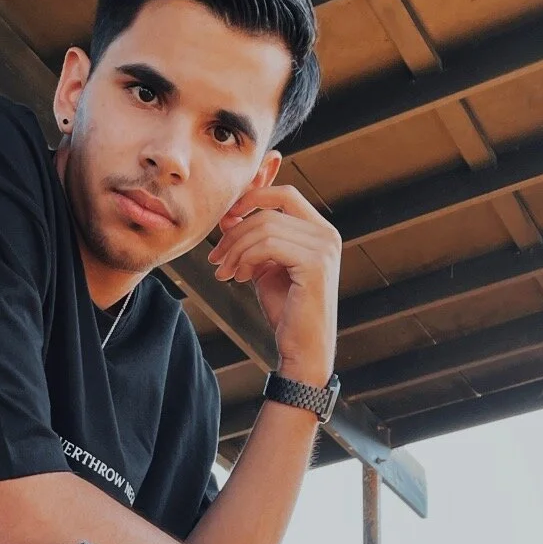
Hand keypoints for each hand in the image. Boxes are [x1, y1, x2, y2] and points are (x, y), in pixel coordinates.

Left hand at [208, 185, 340, 386]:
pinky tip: (240, 278)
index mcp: (320, 231)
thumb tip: (228, 213)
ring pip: (264, 228)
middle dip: (234, 233)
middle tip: (216, 259)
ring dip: (235, 250)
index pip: (284, 194)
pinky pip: (267, 245)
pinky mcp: (315, 264)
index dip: (252, 197)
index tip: (226, 218)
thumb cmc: (286, 309)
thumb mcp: (265, 265)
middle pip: (268, 211)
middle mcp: (327, 235)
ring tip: (225, 273)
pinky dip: (245, 259)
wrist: (302, 349)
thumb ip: (254, 239)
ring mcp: (324, 248)